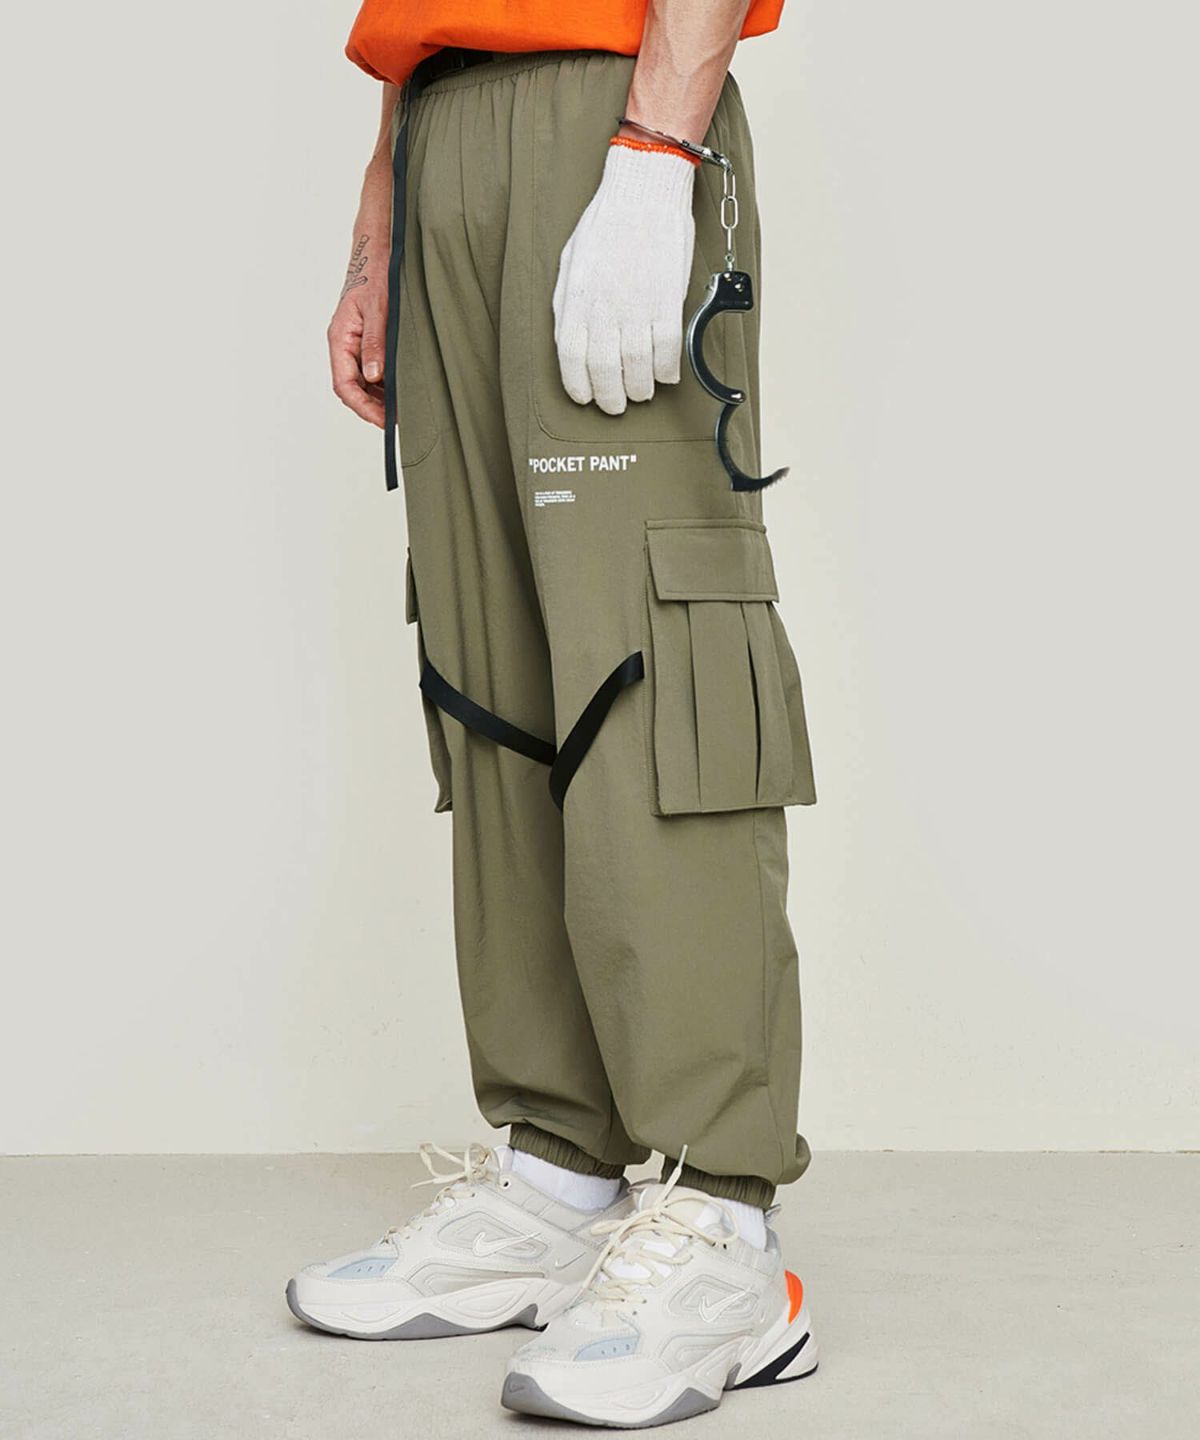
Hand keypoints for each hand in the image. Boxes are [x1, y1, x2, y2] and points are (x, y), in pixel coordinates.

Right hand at [328, 231, 387, 427]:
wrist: (378, 252)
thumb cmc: (377, 274)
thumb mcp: (379, 309)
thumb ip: (375, 343)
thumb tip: (374, 375)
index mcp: (340, 338)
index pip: (344, 385)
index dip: (363, 408)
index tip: (383, 421)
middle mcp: (345, 344)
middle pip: (352, 389)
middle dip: (373, 408)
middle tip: (398, 420)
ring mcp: (356, 344)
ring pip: (363, 383)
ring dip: (380, 398)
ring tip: (402, 410)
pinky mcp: (368, 341)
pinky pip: (372, 371)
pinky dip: (385, 384)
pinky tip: (401, 390)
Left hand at [553, 142, 696, 415]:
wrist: (644, 189)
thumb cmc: (606, 224)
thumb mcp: (570, 262)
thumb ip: (568, 303)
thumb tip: (572, 342)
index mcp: (576, 296)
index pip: (571, 357)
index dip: (578, 385)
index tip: (586, 397)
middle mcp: (604, 304)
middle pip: (605, 370)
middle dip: (611, 397)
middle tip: (617, 405)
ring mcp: (637, 302)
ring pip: (638, 366)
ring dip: (641, 388)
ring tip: (642, 392)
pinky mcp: (667, 298)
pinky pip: (667, 348)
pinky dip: (667, 369)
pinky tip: (665, 375)